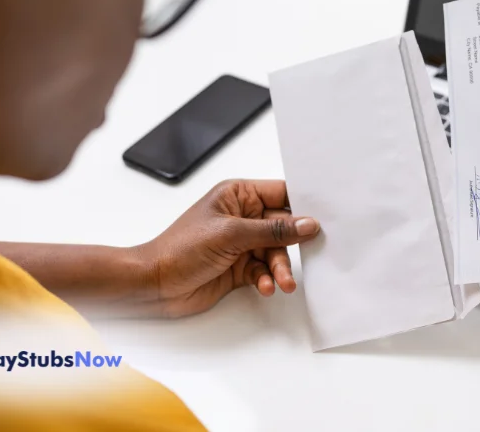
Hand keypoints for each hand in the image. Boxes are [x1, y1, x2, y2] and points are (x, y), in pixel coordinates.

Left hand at [134, 180, 319, 317]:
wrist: (154, 284)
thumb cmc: (180, 249)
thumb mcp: (231, 234)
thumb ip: (273, 230)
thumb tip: (307, 224)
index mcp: (238, 195)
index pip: (281, 194)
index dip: (303, 205)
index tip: (324, 217)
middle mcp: (242, 217)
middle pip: (283, 227)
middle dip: (292, 245)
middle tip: (306, 258)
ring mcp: (241, 243)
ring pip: (275, 252)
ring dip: (280, 268)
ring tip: (281, 282)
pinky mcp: (239, 267)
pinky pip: (264, 271)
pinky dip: (266, 279)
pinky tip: (263, 286)